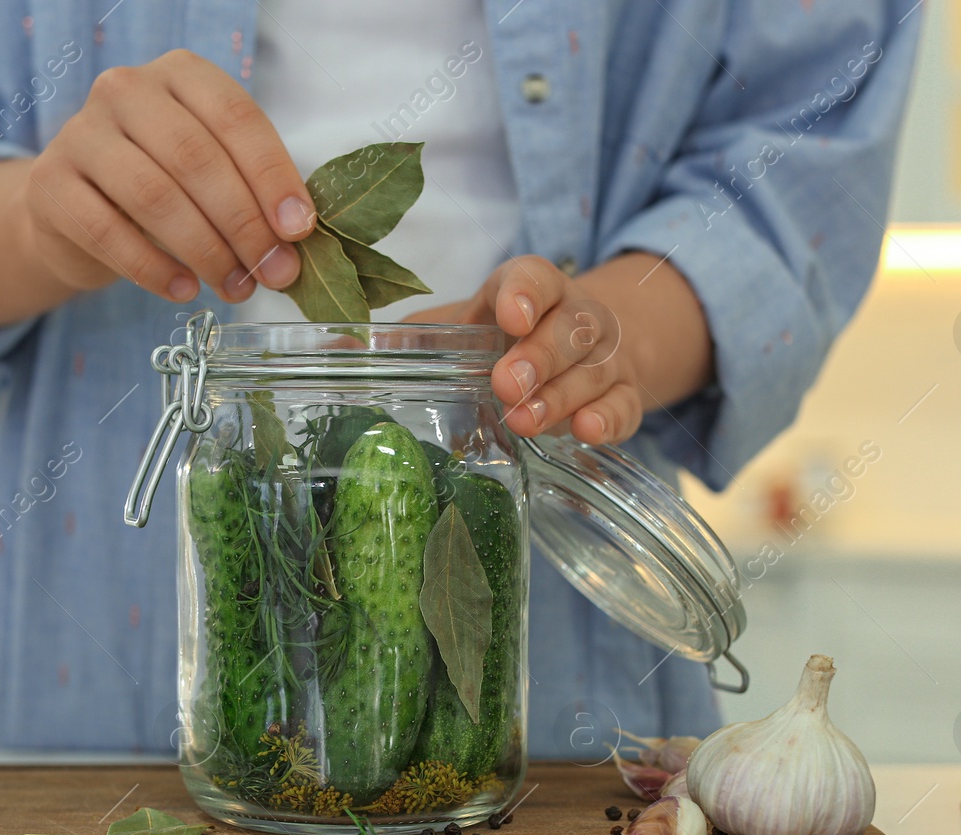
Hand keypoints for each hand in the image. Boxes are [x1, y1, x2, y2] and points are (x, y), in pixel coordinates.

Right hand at [21, 49, 315, 302]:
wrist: (72, 210)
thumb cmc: (159, 186)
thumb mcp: (208, 172)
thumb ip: (250, 191)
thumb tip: (294, 240)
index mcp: (179, 74)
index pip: (236, 118)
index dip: (272, 177)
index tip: (298, 230)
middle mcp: (125, 90)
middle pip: (197, 159)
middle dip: (244, 224)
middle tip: (273, 272)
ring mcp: (81, 133)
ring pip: (155, 196)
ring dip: (206, 252)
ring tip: (235, 287)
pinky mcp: (50, 184)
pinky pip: (108, 232)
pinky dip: (154, 270)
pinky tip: (184, 291)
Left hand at [407, 253, 713, 444]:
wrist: (577, 349)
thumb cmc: (503, 339)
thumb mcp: (458, 330)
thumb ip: (406, 340)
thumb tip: (333, 350)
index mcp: (529, 289)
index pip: (535, 277)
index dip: (525, 293)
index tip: (510, 315)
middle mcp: (574, 315)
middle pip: (570, 326)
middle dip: (539, 355)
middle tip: (506, 384)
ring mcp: (604, 356)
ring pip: (596, 368)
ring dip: (563, 395)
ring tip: (527, 421)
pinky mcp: (624, 394)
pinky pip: (627, 405)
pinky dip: (611, 418)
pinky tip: (587, 431)